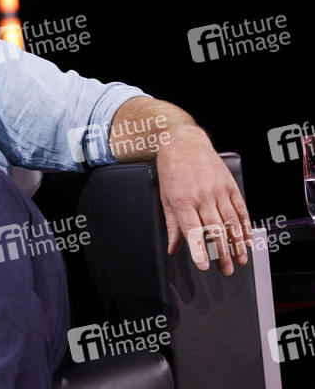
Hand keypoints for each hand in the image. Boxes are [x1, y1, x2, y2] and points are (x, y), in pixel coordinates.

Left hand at [156, 127, 252, 275]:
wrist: (183, 142)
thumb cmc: (172, 169)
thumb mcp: (165, 197)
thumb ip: (172, 224)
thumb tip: (174, 248)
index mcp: (182, 201)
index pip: (191, 230)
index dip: (198, 249)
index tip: (203, 265)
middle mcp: (202, 197)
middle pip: (214, 230)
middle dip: (222, 253)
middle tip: (226, 270)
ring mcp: (218, 191)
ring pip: (231, 222)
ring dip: (237, 244)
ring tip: (240, 260)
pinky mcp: (230, 185)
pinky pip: (241, 209)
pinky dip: (245, 226)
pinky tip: (247, 239)